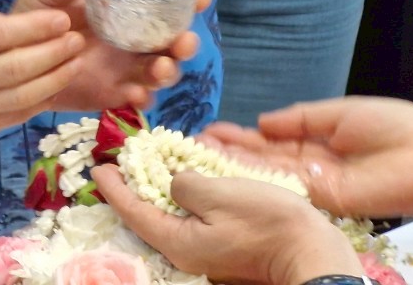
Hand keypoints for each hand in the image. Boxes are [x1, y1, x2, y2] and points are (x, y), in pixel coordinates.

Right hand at [0, 2, 82, 149]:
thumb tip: (16, 23)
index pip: (0, 35)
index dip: (37, 27)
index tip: (62, 19)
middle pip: (18, 66)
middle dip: (54, 52)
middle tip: (78, 38)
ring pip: (22, 96)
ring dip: (55, 77)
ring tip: (75, 61)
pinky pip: (14, 116)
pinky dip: (40, 101)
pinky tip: (55, 86)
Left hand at [13, 0, 206, 109]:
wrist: (17, 60)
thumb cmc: (37, 19)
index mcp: (124, 10)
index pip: (164, 2)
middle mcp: (133, 39)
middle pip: (173, 41)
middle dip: (186, 42)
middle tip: (182, 41)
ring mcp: (127, 68)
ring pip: (162, 72)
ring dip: (168, 71)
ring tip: (159, 69)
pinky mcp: (115, 93)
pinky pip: (137, 99)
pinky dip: (141, 98)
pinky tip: (134, 94)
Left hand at [94, 166, 361, 284]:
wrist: (314, 254)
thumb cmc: (267, 223)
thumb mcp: (218, 194)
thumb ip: (184, 184)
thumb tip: (173, 182)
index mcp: (178, 241)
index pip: (133, 211)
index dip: (114, 187)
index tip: (98, 166)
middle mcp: (187, 249)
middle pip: (149, 214)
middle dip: (135, 184)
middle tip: (124, 157)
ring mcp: (206, 249)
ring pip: (172, 213)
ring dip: (161, 186)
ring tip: (152, 161)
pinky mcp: (224, 244)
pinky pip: (194, 216)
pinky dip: (186, 193)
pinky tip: (187, 176)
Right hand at [202, 97, 412, 219]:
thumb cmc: (392, 127)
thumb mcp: (339, 112)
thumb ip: (300, 117)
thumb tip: (262, 121)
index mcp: (315, 140)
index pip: (269, 139)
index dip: (239, 134)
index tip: (209, 129)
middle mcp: (308, 163)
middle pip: (260, 157)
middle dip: (226, 149)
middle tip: (192, 141)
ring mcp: (312, 182)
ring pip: (264, 172)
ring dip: (231, 163)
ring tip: (198, 152)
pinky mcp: (320, 196)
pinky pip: (281, 184)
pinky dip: (253, 175)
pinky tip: (226, 166)